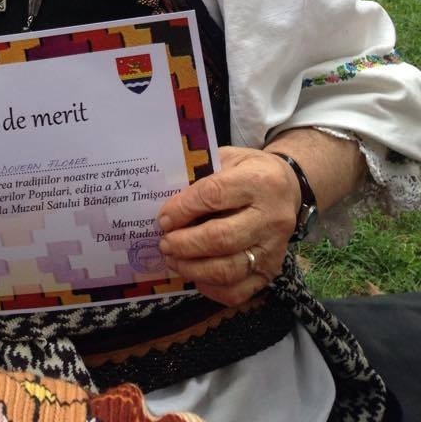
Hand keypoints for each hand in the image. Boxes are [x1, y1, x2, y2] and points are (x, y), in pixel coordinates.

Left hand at [156, 146, 298, 305]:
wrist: (288, 188)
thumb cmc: (249, 171)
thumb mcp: (227, 159)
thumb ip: (200, 177)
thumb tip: (168, 206)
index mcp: (259, 182)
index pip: (214, 196)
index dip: (183, 209)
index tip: (163, 218)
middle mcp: (271, 218)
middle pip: (221, 238)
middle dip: (185, 244)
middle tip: (165, 243)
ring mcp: (274, 249)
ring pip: (229, 270)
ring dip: (193, 268)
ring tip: (173, 260)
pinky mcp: (271, 272)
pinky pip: (238, 291)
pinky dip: (211, 288)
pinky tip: (195, 275)